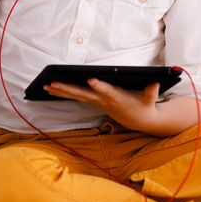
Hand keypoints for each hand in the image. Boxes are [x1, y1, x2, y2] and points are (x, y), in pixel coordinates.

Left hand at [44, 79, 160, 132]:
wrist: (140, 121)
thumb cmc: (144, 107)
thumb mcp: (150, 101)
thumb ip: (151, 92)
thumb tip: (155, 82)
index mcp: (117, 98)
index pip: (107, 92)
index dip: (99, 87)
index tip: (91, 80)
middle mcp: (104, 101)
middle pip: (83, 94)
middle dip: (68, 89)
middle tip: (52, 83)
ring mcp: (97, 102)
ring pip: (76, 96)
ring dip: (61, 91)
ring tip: (45, 86)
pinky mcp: (95, 102)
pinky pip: (77, 97)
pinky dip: (64, 93)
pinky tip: (51, 89)